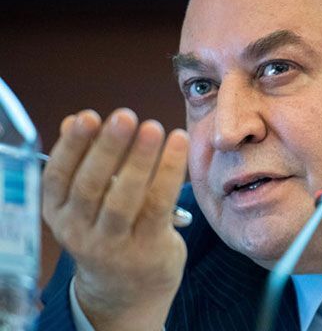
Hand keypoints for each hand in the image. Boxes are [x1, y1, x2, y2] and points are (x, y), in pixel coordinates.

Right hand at [42, 108, 188, 330]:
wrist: (128, 290)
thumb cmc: (109, 230)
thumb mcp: (87, 201)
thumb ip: (82, 161)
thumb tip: (72, 119)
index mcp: (59, 214)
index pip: (58, 177)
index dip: (71, 146)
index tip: (87, 116)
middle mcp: (79, 231)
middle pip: (90, 186)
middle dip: (107, 148)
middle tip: (125, 116)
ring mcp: (112, 245)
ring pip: (123, 199)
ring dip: (139, 160)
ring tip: (153, 127)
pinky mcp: (147, 248)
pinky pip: (158, 205)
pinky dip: (169, 172)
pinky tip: (178, 144)